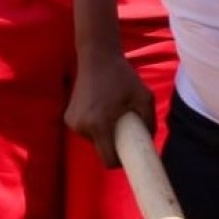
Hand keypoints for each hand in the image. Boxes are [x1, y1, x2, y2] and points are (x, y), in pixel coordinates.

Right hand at [64, 49, 154, 168]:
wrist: (97, 57)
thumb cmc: (122, 76)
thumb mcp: (144, 97)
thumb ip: (150, 121)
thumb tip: (150, 140)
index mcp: (99, 125)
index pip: (109, 160)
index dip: (120, 162)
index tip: (129, 154)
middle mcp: (82, 126)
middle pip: (101, 150)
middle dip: (113, 144)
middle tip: (123, 128)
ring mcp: (72, 122)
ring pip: (93, 140)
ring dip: (103, 134)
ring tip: (111, 115)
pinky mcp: (68, 117)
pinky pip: (85, 131)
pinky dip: (94, 126)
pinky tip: (100, 110)